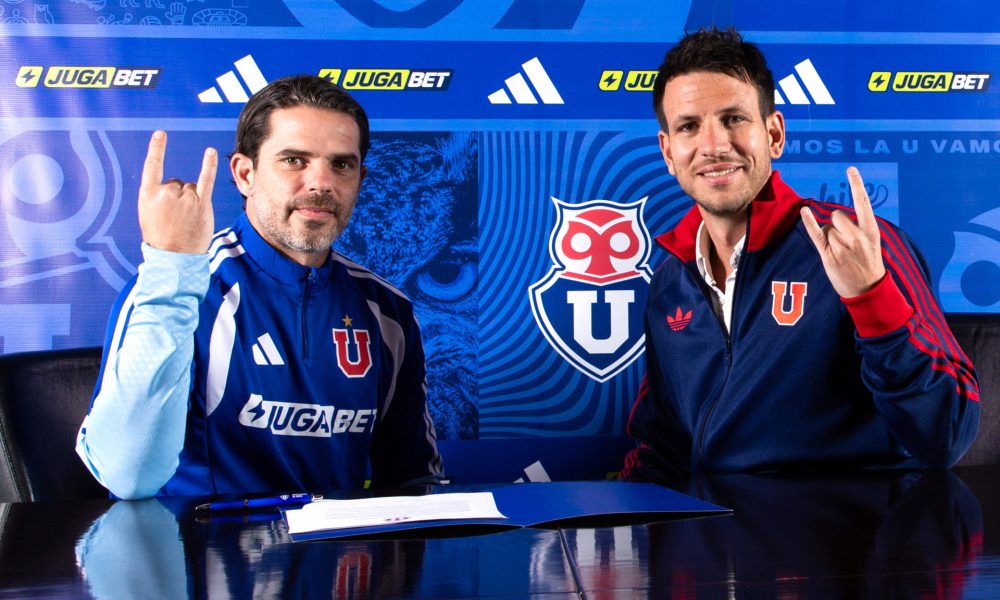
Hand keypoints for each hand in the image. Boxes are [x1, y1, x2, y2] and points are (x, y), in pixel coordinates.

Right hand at [138, 130, 216, 253]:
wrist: (174, 258)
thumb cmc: (161, 238)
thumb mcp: (148, 215)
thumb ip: (157, 197)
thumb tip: (173, 185)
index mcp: (148, 194)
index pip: (152, 166)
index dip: (157, 149)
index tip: (161, 134)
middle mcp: (166, 192)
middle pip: (176, 182)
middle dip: (178, 198)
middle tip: (176, 219)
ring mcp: (185, 197)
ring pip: (190, 188)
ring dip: (191, 201)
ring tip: (187, 221)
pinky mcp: (201, 203)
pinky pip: (206, 179)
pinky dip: (208, 165)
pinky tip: (210, 152)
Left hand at [800, 166, 885, 297]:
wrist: (868, 289)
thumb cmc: (869, 264)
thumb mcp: (872, 243)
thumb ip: (859, 228)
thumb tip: (838, 217)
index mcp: (871, 231)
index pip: (863, 203)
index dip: (857, 185)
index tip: (851, 169)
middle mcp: (856, 236)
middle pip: (837, 215)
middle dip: (837, 224)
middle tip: (845, 242)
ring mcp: (842, 246)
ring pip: (827, 227)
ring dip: (830, 236)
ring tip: (841, 252)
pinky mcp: (829, 254)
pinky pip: (816, 234)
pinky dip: (809, 222)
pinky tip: (804, 212)